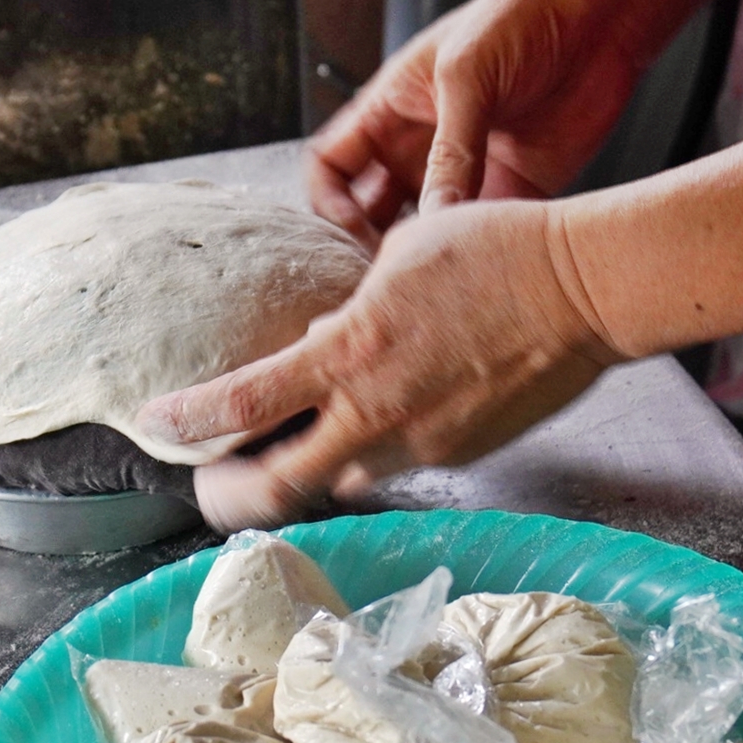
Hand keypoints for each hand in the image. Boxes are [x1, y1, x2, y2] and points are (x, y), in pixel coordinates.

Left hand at [136, 201, 620, 530]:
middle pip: (280, 485)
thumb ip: (349, 307)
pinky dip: (375, 447)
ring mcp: (423, 442)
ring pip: (342, 477)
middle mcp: (378, 413)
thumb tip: (324, 329)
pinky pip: (399, 460)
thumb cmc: (496, 251)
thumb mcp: (398, 256)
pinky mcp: (462, 452)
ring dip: (311, 468)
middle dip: (234, 492)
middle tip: (210, 483)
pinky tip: (382, 415)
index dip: (188, 421)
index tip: (156, 424)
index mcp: (349, 353)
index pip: (243, 403)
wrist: (585, 288)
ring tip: (295, 445)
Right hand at [309, 0, 644, 250]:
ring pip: (425, 231)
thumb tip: (432, 217)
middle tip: (385, 278)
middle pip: (371, 211)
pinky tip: (485, 266)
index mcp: (390, 110)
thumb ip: (449, 149)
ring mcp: (464, 171)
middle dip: (370, 244)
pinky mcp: (512, 188)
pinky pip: (483, 233)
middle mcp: (419, 147)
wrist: (597, 16)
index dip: (328, 203)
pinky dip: (479, 254)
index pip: (331, 167)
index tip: (347, 232)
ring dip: (425, 256)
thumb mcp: (467, 75)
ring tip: (431, 281)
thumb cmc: (519, 19)